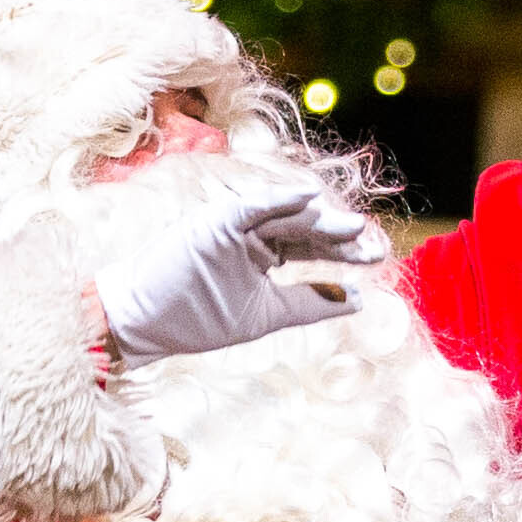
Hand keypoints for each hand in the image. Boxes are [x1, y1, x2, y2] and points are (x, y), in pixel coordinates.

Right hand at [81, 162, 379, 365]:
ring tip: (354, 228)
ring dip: (319, 220)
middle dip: (340, 237)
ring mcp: (232, 224)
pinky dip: (279, 199)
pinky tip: (309, 199)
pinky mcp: (214, 220)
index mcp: (263, 252)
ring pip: (285, 216)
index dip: (343, 251)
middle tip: (374, 246)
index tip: (376, 259)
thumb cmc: (199, 318)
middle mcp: (251, 233)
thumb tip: (357, 297)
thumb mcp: (266, 314)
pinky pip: (251, 205)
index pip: (311, 246)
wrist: (145, 322)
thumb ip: (310, 303)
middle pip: (304, 229)